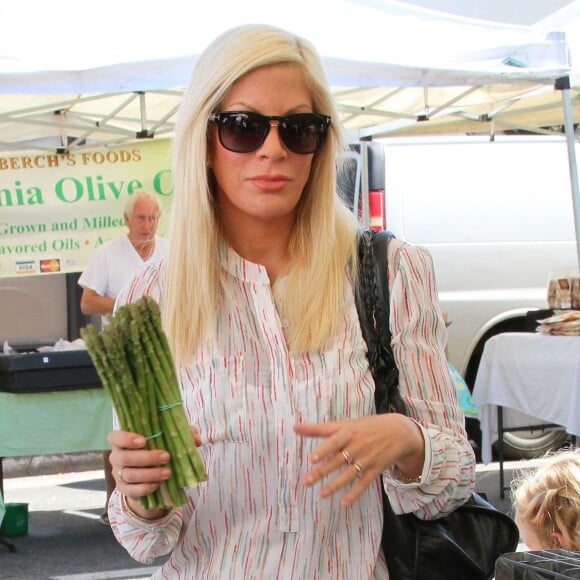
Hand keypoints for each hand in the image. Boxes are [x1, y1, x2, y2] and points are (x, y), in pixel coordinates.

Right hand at [107, 426, 201, 518]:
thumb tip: (196, 440)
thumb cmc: (160, 448)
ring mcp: (119, 474)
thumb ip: (183, 433)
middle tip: (166, 456)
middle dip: (145, 458)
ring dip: (149, 474)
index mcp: (123, 440)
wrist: (153, 474)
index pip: (114, 437)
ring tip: (167, 472)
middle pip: (123, 457)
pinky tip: (157, 485)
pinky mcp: (124, 490)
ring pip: (129, 474)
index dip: (126, 438)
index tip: (144, 440)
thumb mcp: (171, 438)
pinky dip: (144, 488)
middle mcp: (117, 456)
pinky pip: (131, 490)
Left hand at [293, 414, 423, 506]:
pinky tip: (344, 503)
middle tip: (307, 481)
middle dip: (322, 471)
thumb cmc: (366, 426)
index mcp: (349, 432)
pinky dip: (354, 494)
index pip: (334, 441)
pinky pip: (363, 483)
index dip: (324, 450)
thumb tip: (295, 427)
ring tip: (321, 494)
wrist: (399, 432)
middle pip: (337, 461)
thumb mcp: (345, 424)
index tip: (312, 458)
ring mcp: (367, 459)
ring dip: (335, 485)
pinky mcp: (375, 470)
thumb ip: (320, 428)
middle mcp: (357, 446)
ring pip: (348, 474)